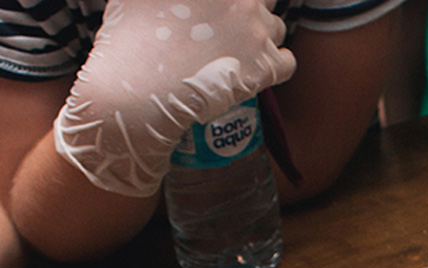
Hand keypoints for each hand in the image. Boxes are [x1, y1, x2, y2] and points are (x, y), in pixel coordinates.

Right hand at [54, 0, 296, 195]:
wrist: (138, 90)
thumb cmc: (129, 42)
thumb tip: (171, 4)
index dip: (234, 3)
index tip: (224, 13)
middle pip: (262, 0)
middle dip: (251, 11)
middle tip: (232, 30)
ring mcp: (256, 31)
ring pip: (277, 28)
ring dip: (263, 38)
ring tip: (240, 54)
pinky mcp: (267, 65)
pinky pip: (289, 62)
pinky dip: (278, 66)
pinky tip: (260, 71)